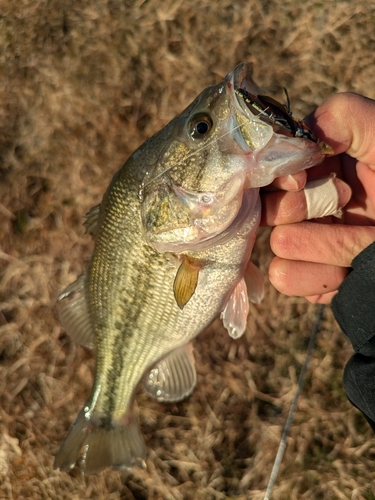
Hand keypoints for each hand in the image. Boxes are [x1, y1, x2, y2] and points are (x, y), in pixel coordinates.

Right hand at [261, 92, 374, 302]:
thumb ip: (342, 116)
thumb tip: (298, 142)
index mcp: (324, 166)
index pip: (272, 168)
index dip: (283, 176)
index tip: (302, 180)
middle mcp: (312, 202)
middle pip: (268, 208)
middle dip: (303, 208)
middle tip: (346, 202)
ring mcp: (310, 241)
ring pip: (277, 247)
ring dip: (317, 247)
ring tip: (357, 243)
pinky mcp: (313, 276)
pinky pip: (286, 277)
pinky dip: (316, 276)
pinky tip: (345, 272)